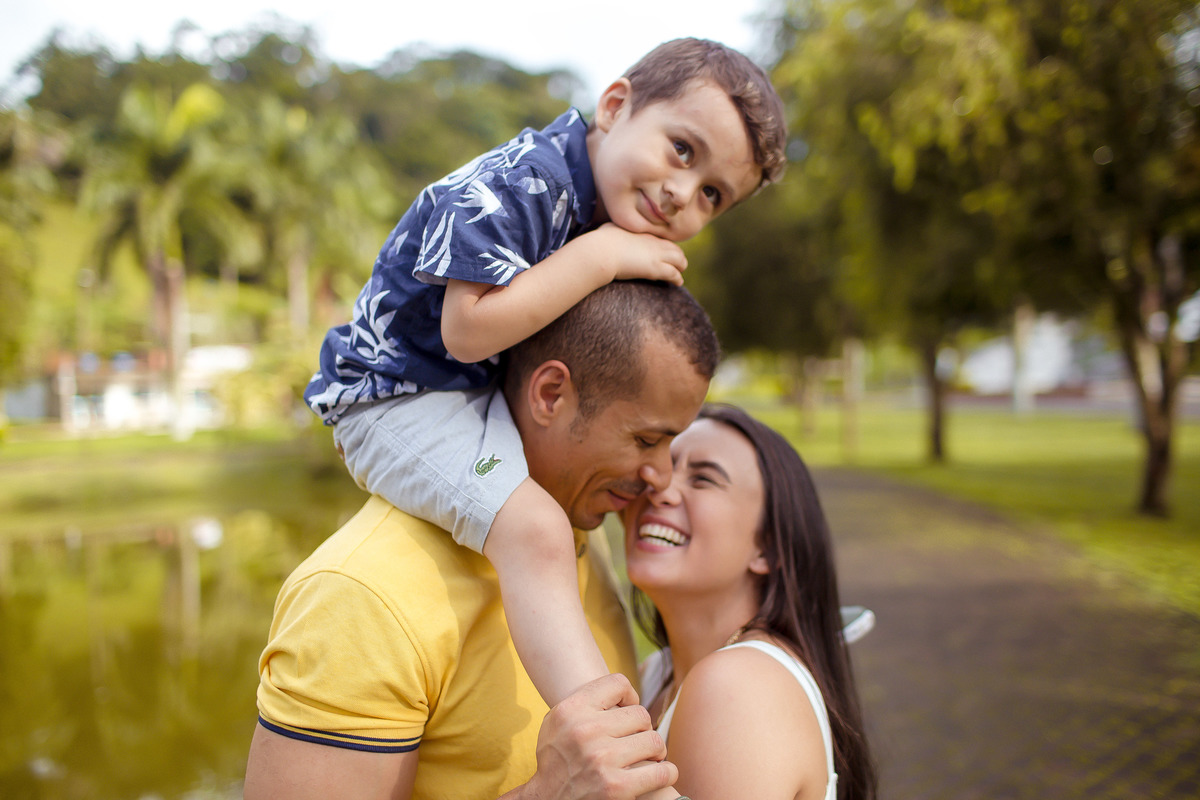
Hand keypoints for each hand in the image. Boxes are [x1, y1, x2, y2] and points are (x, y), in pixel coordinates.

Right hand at [520, 673, 677, 799]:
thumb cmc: (556, 761)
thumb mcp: (557, 722)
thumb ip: (584, 702)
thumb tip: (623, 692)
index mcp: (571, 710)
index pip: (619, 683)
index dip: (630, 696)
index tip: (628, 712)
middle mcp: (586, 731)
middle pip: (640, 714)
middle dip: (643, 729)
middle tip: (638, 741)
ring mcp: (602, 759)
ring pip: (654, 740)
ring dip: (656, 751)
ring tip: (650, 757)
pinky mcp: (617, 787)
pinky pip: (661, 771)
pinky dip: (667, 773)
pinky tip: (660, 774)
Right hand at [581, 223, 687, 285]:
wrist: (602, 251)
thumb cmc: (601, 241)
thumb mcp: (609, 228)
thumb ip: (614, 229)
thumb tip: (609, 229)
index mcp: (643, 232)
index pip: (661, 239)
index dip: (664, 246)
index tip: (663, 253)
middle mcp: (653, 241)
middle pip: (674, 248)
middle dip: (677, 256)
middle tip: (677, 264)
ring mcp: (656, 254)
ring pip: (680, 260)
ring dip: (681, 266)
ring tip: (679, 273)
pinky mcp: (656, 268)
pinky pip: (674, 273)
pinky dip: (677, 278)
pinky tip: (678, 283)